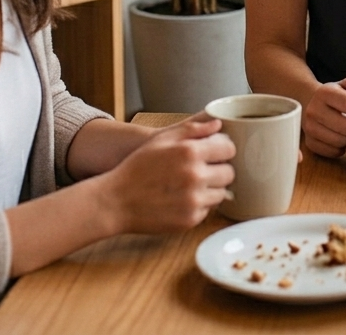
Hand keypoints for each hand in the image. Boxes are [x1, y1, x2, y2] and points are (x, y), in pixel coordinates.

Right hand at [100, 115, 234, 234]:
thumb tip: (218, 124)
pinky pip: (208, 210)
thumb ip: (193, 129)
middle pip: (229, 173)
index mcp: (191, 152)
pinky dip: (200, 205)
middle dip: (219, 170)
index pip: (229, 149)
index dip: (223, 150)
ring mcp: (193, 200)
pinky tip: (184, 199)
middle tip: (204, 170)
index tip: (216, 153)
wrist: (116, 201)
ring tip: (193, 185)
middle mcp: (196, 176)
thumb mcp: (162, 139)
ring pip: (222, 193)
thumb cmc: (138, 167)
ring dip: (212, 188)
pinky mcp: (189, 220)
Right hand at [302, 75, 345, 157]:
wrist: (311, 102)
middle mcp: (314, 110)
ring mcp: (309, 128)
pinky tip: (341, 136)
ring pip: (341, 141)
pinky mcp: (310, 143)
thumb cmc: (334, 95)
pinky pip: (334, 152)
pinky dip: (342, 147)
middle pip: (345, 127)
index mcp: (325, 93)